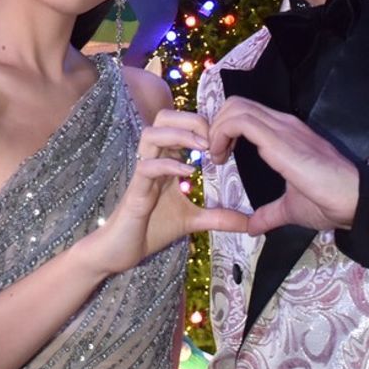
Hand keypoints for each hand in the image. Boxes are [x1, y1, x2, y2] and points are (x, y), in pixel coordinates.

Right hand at [83, 112, 251, 277]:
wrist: (120, 251)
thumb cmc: (151, 229)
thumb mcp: (192, 221)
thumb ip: (218, 217)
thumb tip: (248, 223)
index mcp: (166, 159)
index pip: (179, 123)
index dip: (201, 123)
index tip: (224, 137)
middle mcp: (153, 159)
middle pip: (164, 117)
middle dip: (190, 119)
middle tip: (213, 137)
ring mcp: (142, 172)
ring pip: (151, 133)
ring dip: (179, 135)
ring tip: (203, 148)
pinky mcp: (134, 190)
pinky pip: (147, 166)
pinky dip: (168, 165)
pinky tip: (188, 172)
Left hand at [207, 98, 359, 235]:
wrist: (354, 201)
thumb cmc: (328, 202)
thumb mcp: (291, 208)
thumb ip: (269, 214)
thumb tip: (253, 227)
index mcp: (285, 134)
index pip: (246, 113)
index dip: (225, 129)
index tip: (220, 157)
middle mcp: (282, 124)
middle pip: (236, 104)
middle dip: (215, 126)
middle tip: (216, 156)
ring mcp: (282, 128)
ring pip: (236, 108)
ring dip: (216, 130)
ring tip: (218, 157)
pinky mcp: (279, 139)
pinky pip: (241, 122)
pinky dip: (221, 134)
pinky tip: (223, 158)